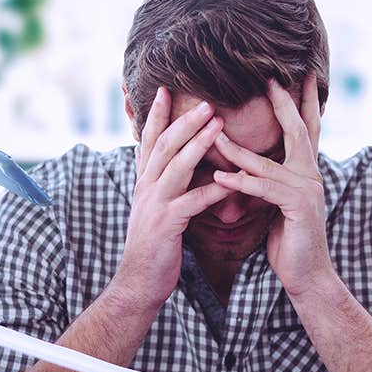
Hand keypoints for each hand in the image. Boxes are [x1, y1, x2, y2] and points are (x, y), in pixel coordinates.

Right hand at [116, 87, 233, 306]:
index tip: (165, 89)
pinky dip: (214, 189)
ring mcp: (155, 204)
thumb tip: (170, 163)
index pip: (149, 140)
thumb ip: (161, 184)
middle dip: (184, 120)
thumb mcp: (153, 207)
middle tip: (206, 100)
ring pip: (177, 166)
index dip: (156, 114)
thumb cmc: (153, 245)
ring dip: (198, 143)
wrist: (138, 281)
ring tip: (218, 124)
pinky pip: (193, 202)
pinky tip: (232, 180)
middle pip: (164, 145)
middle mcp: (146, 187)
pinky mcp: (167, 224)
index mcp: (144, 181)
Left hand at [213, 76, 333, 297]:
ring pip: (268, 162)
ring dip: (237, 149)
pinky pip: (264, 189)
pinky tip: (219, 178)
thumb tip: (247, 163)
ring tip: (213, 134)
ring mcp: (307, 190)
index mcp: (306, 171)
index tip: (297, 75)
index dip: (302, 101)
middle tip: (270, 79)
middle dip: (284, 103)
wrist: (307, 275)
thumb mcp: (276, 203)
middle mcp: (311, 175)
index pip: (305, 129)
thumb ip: (268, 180)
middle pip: (298, 130)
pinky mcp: (297, 208)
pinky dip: (240, 183)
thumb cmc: (288, 239)